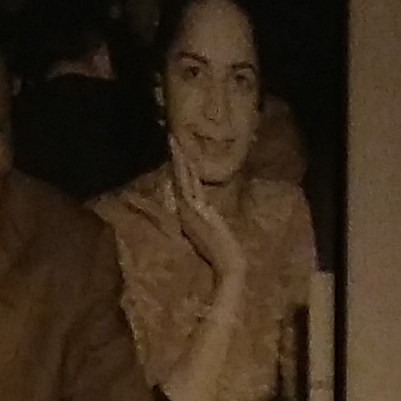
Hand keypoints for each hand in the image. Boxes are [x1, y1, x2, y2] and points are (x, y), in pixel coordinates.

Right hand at [168, 141, 245, 288]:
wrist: (228, 264)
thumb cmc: (223, 253)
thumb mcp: (213, 231)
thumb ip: (206, 219)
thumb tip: (205, 207)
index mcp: (191, 214)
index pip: (184, 186)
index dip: (180, 169)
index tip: (177, 151)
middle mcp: (188, 210)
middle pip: (180, 179)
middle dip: (177, 158)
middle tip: (171, 137)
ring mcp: (192, 210)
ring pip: (183, 179)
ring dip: (179, 160)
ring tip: (174, 140)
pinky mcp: (199, 210)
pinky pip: (191, 185)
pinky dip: (187, 171)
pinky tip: (186, 158)